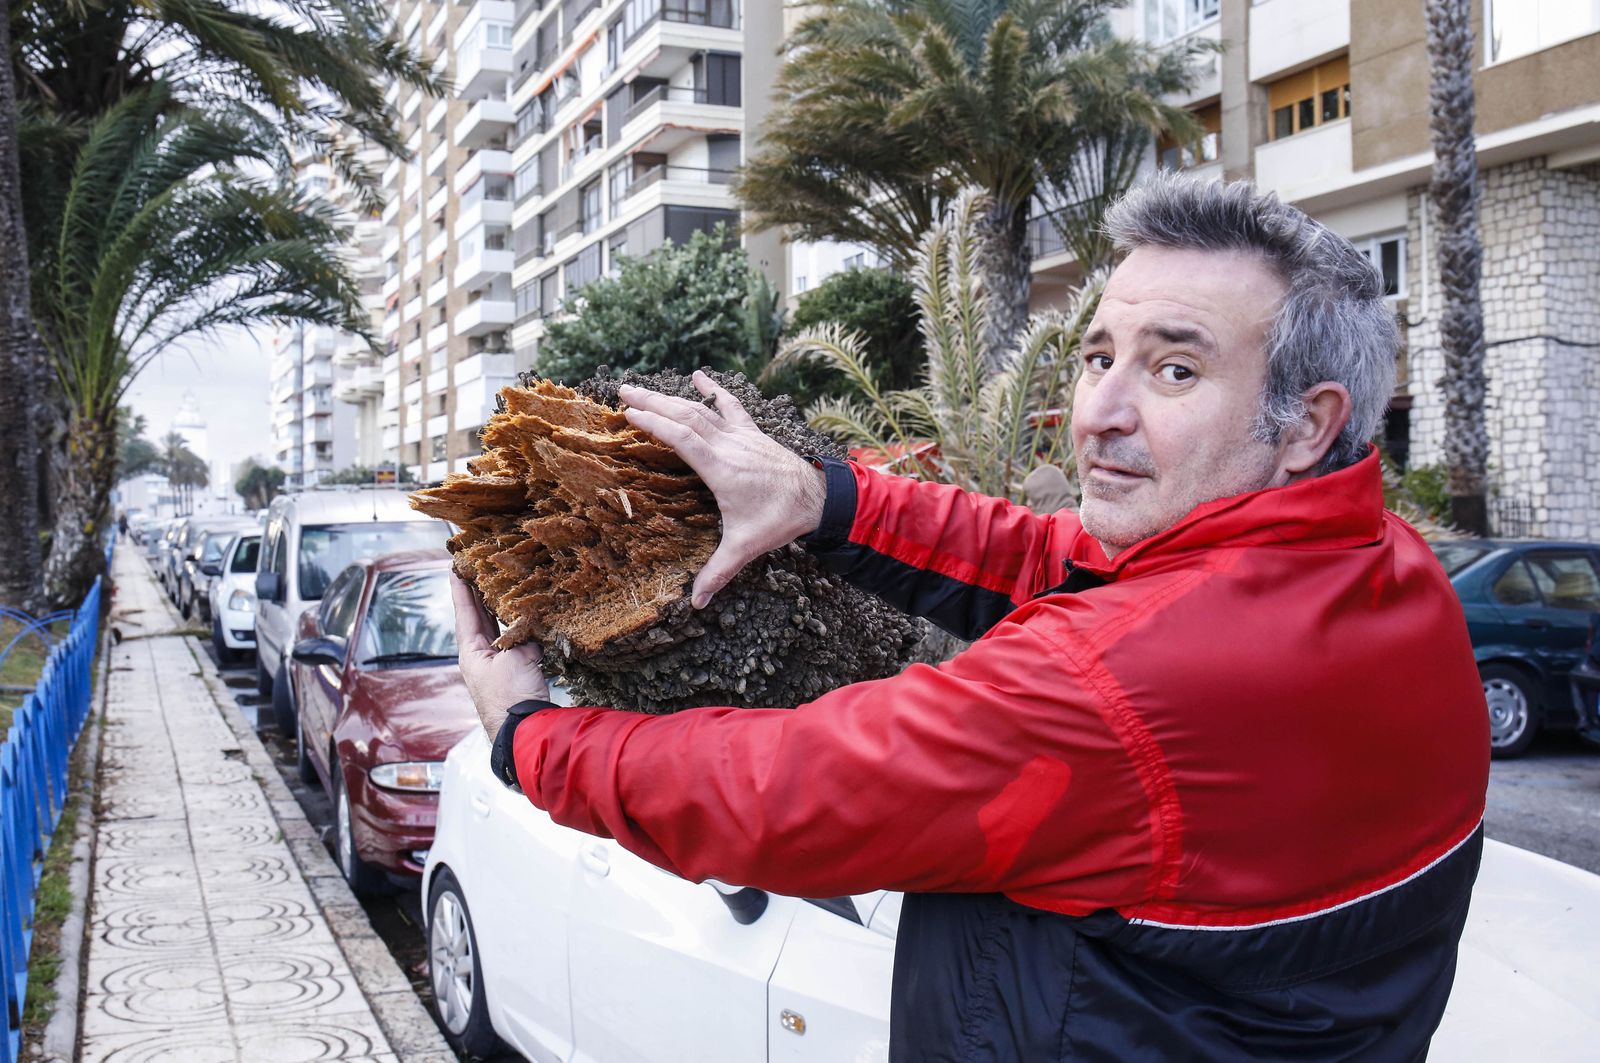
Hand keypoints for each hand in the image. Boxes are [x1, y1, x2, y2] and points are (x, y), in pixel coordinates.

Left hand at [451, 571, 549, 740]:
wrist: (525, 732)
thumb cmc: (511, 697)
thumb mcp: (515, 659)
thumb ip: (522, 637)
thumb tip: (532, 628)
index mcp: (472, 652)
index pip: (465, 611)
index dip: (461, 587)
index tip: (455, 565)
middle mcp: (482, 657)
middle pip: (479, 618)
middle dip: (478, 593)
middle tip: (478, 567)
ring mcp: (499, 666)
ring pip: (498, 630)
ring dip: (499, 609)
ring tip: (501, 586)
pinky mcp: (516, 674)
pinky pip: (517, 643)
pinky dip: (520, 628)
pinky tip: (528, 617)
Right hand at [620, 370, 826, 608]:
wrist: (818, 499)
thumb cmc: (780, 520)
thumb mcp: (746, 547)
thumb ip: (718, 572)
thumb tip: (696, 603)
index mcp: (722, 469)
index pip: (684, 438)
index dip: (656, 424)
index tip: (629, 414)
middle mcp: (730, 446)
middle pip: (686, 415)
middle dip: (653, 402)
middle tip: (622, 391)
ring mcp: (742, 436)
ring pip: (702, 408)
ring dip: (671, 396)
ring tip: (642, 387)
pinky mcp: (752, 433)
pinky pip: (730, 405)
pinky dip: (713, 390)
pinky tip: (699, 375)